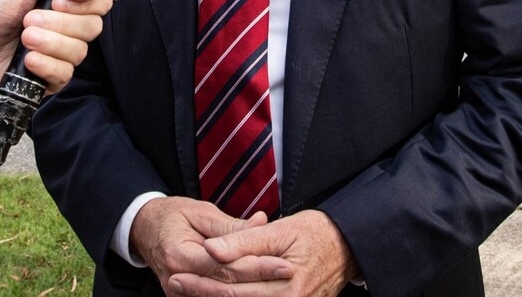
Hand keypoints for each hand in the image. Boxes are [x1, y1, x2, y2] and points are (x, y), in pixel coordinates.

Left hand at [0, 0, 113, 110]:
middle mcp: (64, 24)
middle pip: (93, 25)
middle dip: (62, 21)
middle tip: (29, 19)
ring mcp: (58, 53)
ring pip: (80, 50)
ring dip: (51, 42)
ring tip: (23, 38)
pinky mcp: (49, 79)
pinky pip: (66, 74)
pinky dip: (47, 65)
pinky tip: (27, 60)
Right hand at [131, 197, 289, 293]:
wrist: (144, 229)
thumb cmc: (173, 215)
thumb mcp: (200, 212)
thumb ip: (231, 225)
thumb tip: (263, 223)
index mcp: (179, 255)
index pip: (225, 266)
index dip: (257, 266)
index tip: (285, 264)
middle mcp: (176, 280)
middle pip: (226, 287)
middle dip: (261, 283)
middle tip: (291, 277)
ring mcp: (178, 294)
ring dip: (251, 293)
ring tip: (281, 289)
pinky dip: (236, 296)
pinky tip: (259, 291)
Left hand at [169, 210, 357, 296]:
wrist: (347, 248)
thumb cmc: (316, 233)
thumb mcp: (280, 231)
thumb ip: (244, 243)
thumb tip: (210, 250)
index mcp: (286, 285)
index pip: (233, 286)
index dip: (202, 281)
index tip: (175, 274)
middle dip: (201, 294)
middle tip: (173, 284)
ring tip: (187, 290)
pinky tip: (215, 295)